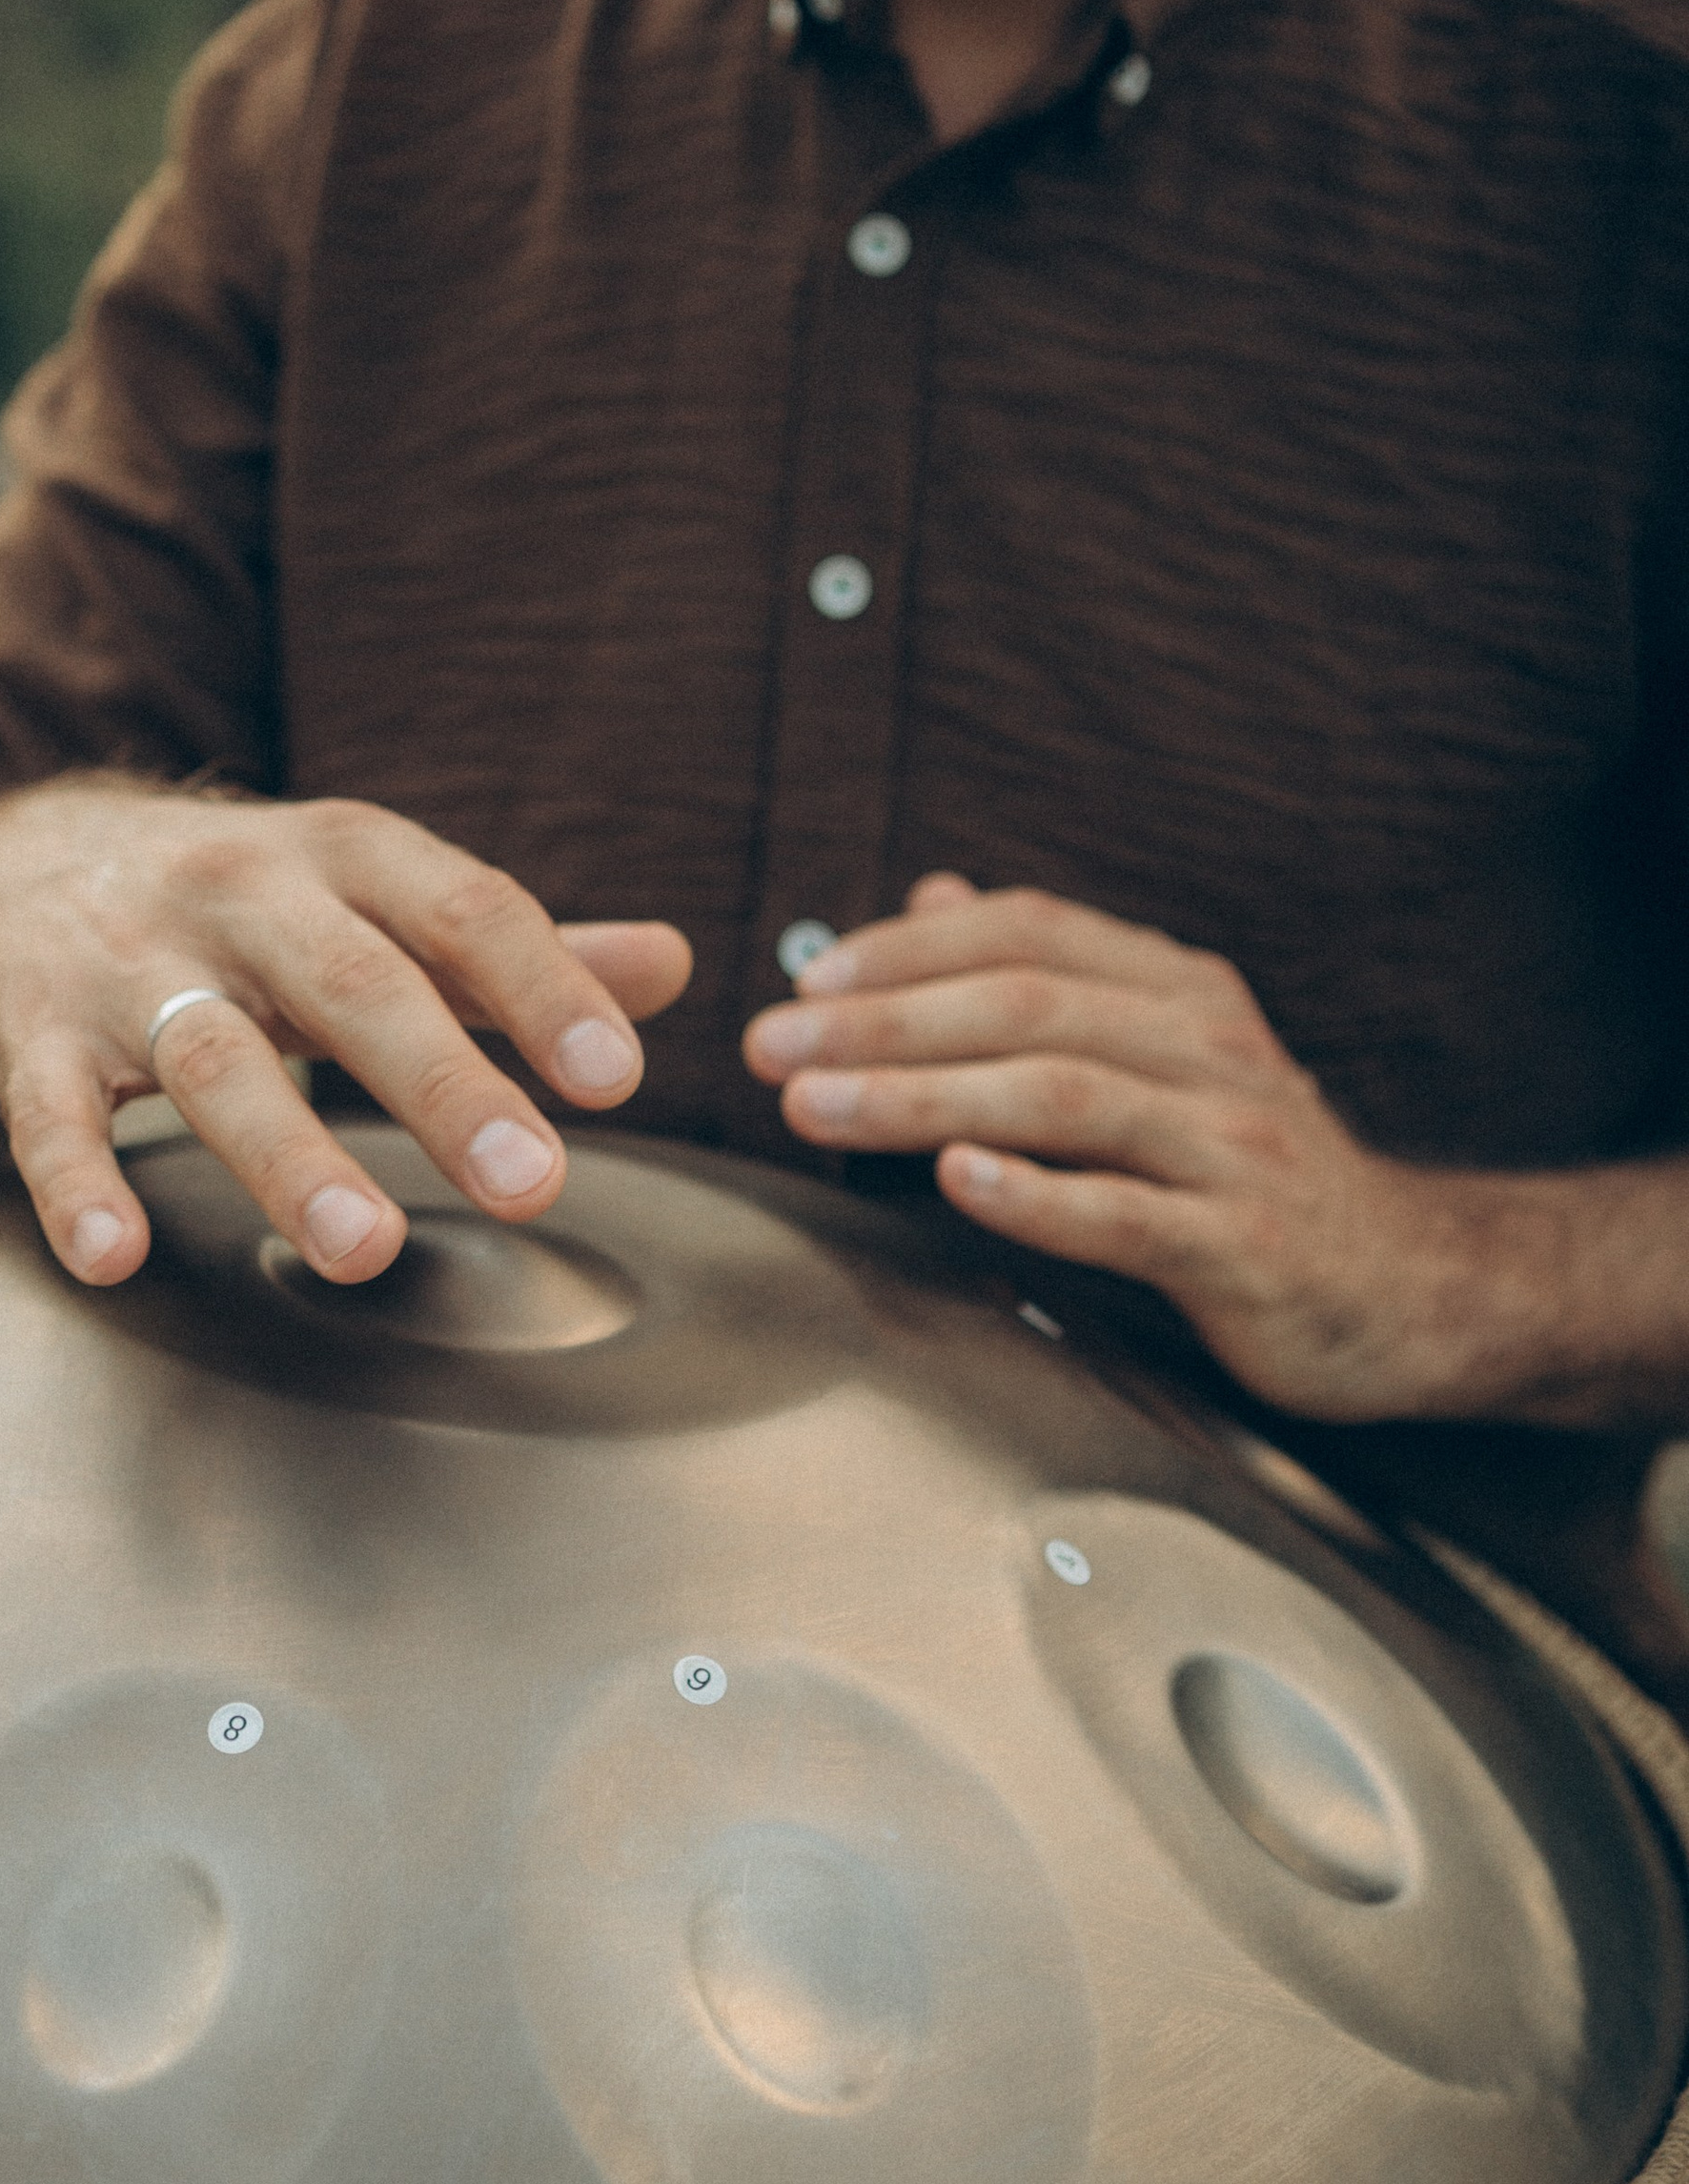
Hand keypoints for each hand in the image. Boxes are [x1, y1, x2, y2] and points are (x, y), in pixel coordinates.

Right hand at [0, 780, 690, 1294]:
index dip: (542, 985)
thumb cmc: (234, 898)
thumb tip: (673, 968)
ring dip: (286, 1153)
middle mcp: (235, 893)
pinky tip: (113, 1251)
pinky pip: (51, 1115)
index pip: (458, 907)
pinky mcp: (33, 1037)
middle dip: (442, 1083)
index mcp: (338, 853)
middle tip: (531, 1182)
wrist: (9, 862)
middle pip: (350, 985)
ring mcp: (127, 966)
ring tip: (362, 1246)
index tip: (615, 1074)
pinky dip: (75, 1183)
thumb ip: (509, 946)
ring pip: (212, 1058)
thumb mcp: (367, 895)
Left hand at [741, 872, 1501, 1420]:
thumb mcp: (1160, 1052)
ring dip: (924, 1099)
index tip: (807, 980)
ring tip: (817, 1109)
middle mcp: (1210, 1049)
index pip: (1031, 932)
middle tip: (773, 1046)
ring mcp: (1235, 1146)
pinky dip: (1035, 1193)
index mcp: (1179, 991)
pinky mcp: (1248, 1247)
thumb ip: (1048, 976)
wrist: (1410, 1288)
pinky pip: (1127, 1213)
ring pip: (1061, 1098)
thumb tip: (929, 895)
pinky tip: (955, 1182)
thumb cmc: (1252, 1171)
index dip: (910, 948)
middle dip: (884, 1024)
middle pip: (1028, 1008)